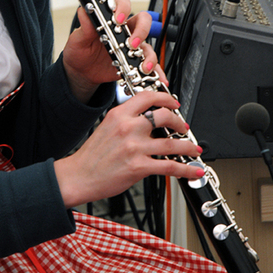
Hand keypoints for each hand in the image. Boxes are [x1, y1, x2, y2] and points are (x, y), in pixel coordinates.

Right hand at [54, 89, 203, 207]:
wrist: (80, 175)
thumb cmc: (92, 155)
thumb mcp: (107, 127)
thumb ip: (127, 120)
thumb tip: (148, 119)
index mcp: (119, 114)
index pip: (147, 97)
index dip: (165, 98)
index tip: (173, 103)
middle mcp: (128, 127)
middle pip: (164, 116)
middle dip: (179, 122)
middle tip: (184, 127)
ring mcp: (134, 147)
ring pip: (171, 143)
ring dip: (187, 146)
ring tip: (193, 149)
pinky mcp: (139, 167)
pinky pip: (169, 166)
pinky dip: (185, 169)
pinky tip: (193, 170)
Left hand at [62, 0, 157, 102]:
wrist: (81, 72)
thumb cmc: (80, 51)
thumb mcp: (78, 39)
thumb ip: (84, 26)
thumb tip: (84, 10)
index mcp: (111, 21)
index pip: (123, 5)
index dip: (123, 9)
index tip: (118, 19)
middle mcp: (125, 31)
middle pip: (143, 21)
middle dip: (141, 30)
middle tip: (131, 43)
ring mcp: (132, 47)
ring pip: (148, 44)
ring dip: (149, 55)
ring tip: (142, 67)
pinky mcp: (135, 62)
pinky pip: (149, 65)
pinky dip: (156, 72)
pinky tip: (158, 78)